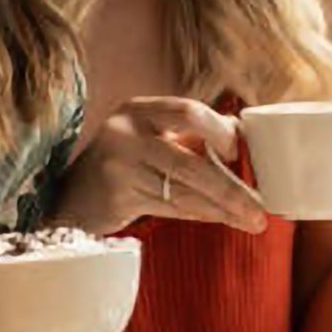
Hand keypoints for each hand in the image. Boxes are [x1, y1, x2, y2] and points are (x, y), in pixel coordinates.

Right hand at [55, 97, 266, 234]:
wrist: (72, 196)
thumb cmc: (123, 162)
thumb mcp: (149, 135)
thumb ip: (189, 132)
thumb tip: (244, 136)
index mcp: (138, 110)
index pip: (188, 112)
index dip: (220, 131)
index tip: (240, 153)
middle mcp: (125, 134)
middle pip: (190, 162)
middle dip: (230, 188)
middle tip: (260, 208)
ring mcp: (119, 168)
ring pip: (183, 192)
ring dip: (222, 209)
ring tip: (252, 220)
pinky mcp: (117, 199)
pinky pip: (170, 209)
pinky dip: (201, 215)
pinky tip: (222, 220)